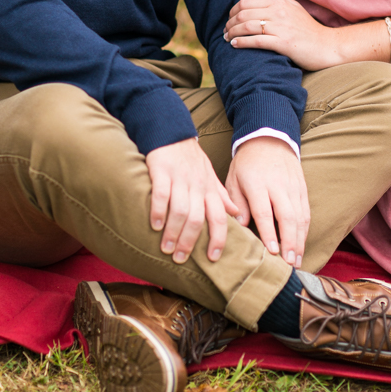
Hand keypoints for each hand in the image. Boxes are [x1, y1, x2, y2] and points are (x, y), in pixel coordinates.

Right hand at [146, 138, 239, 264]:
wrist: (173, 132)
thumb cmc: (191, 159)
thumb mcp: (210, 176)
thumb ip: (221, 196)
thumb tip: (236, 214)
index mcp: (209, 189)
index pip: (219, 217)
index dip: (218, 238)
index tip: (212, 258)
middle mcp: (197, 186)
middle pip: (197, 219)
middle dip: (189, 242)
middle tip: (180, 259)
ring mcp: (179, 178)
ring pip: (180, 210)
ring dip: (173, 232)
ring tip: (166, 248)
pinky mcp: (162, 171)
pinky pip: (161, 194)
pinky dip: (158, 211)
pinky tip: (154, 225)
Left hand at [224, 0, 339, 69]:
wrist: (328, 46)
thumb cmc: (308, 28)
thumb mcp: (293, 7)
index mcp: (279, 3)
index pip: (246, 2)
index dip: (233, 11)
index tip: (229, 20)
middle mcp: (279, 12)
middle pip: (244, 13)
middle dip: (229, 23)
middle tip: (225, 31)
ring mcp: (281, 27)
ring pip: (247, 26)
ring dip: (232, 33)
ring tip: (227, 39)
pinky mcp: (284, 43)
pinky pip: (257, 41)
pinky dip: (242, 42)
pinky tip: (235, 45)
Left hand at [226, 137, 309, 267]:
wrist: (269, 139)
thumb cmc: (246, 164)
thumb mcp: (233, 178)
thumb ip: (236, 202)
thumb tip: (241, 226)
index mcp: (257, 183)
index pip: (264, 211)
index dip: (269, 233)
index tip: (272, 252)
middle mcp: (277, 185)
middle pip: (287, 216)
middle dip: (289, 242)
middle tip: (289, 264)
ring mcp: (292, 187)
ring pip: (300, 216)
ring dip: (299, 240)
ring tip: (297, 261)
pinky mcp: (302, 188)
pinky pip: (306, 212)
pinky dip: (305, 231)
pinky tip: (301, 246)